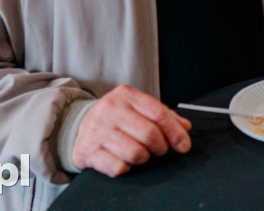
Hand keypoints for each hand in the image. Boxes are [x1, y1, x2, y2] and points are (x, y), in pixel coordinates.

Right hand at [71, 85, 191, 176]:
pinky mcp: (88, 151)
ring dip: (143, 158)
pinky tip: (122, 159)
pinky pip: (119, 167)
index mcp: (126, 95)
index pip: (159, 113)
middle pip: (150, 135)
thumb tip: (185, 127)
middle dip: (161, 147)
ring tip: (139, 153)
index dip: (176, 132)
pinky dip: (126, 168)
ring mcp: (97, 131)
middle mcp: (110, 110)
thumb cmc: (115, 118)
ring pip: (136, 153)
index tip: (184, 145)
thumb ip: (163, 115)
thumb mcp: (137, 108)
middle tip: (159, 150)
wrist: (79, 125)